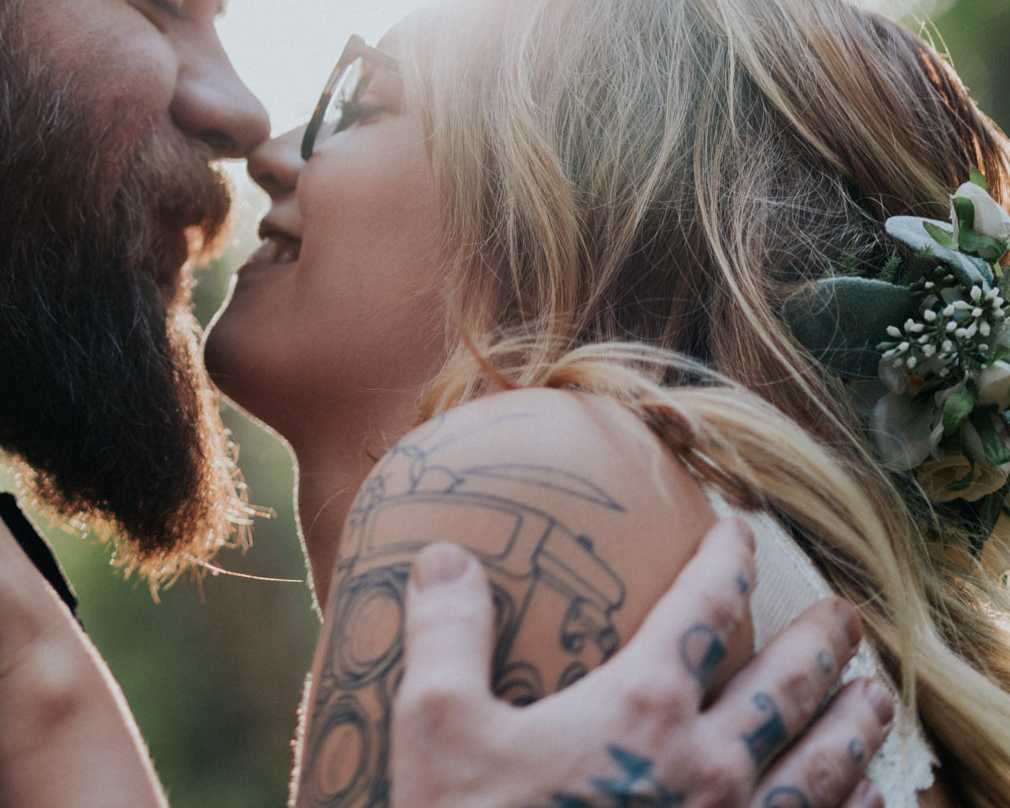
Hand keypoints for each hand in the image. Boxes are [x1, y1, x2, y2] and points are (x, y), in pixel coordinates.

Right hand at [394, 523, 894, 807]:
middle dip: (820, 642)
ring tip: (876, 695)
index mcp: (642, 709)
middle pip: (787, 686)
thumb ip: (447, 634)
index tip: (739, 533)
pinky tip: (869, 798)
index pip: (702, 613)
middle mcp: (710, 764)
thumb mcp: (436, 726)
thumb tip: (446, 557)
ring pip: (824, 765)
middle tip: (845, 613)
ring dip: (856, 723)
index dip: (726, 564)